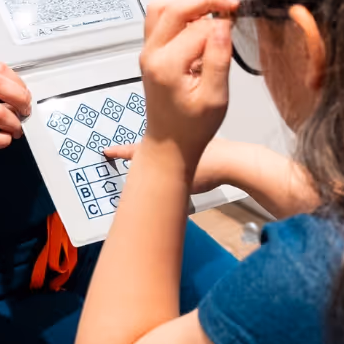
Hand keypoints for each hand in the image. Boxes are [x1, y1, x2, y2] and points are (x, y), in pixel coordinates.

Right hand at [103, 137, 232, 194]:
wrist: (236, 161)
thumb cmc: (210, 170)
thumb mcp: (182, 183)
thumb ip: (166, 189)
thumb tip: (153, 204)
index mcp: (164, 147)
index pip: (135, 151)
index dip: (119, 152)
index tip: (106, 151)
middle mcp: (175, 140)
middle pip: (151, 145)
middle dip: (142, 152)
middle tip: (131, 156)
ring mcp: (189, 140)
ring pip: (168, 145)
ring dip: (162, 152)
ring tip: (161, 164)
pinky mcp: (203, 145)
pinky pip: (183, 148)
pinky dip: (179, 154)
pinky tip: (185, 165)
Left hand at [137, 0, 237, 173]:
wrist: (169, 144)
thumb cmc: (192, 127)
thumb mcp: (215, 98)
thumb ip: (218, 58)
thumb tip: (223, 24)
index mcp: (167, 65)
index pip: (199, 27)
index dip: (222, 20)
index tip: (238, 20)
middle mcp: (151, 54)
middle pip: (174, 6)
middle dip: (204, 0)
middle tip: (229, 6)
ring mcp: (147, 51)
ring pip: (161, 7)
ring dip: (188, 1)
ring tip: (213, 9)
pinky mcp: (150, 52)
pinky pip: (158, 18)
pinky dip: (178, 11)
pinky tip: (198, 20)